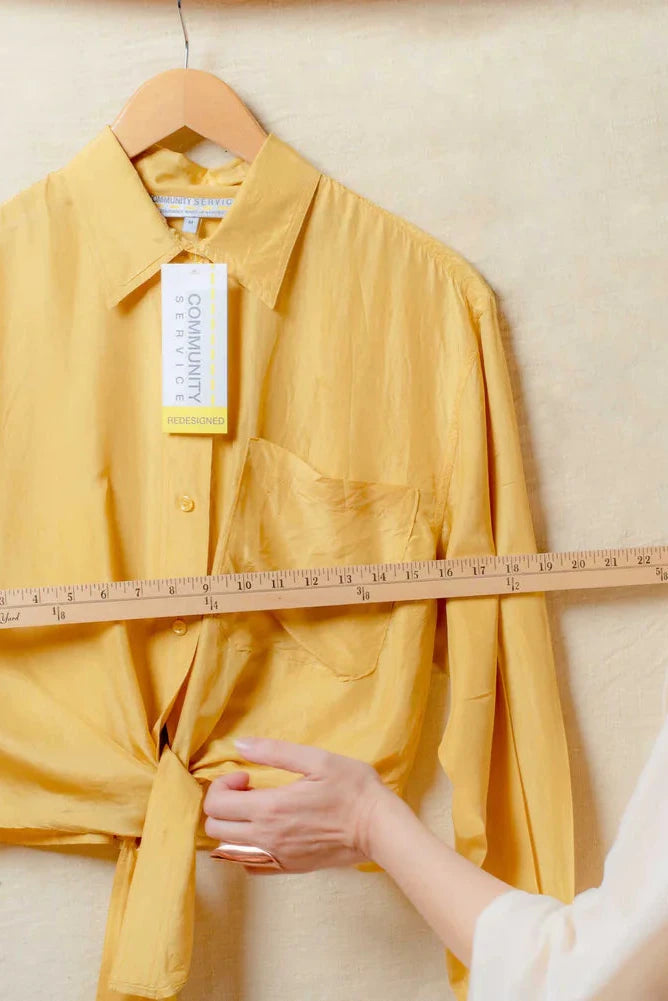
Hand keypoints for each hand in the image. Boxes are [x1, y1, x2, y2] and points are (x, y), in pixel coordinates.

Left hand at [202, 737, 390, 873]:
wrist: (378, 828)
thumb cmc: (352, 789)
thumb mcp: (316, 759)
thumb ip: (274, 752)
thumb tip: (240, 745)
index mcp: (270, 809)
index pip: (216, 805)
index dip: (222, 785)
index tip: (246, 776)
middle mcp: (266, 838)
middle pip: (215, 829)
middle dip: (222, 805)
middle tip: (247, 790)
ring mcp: (276, 856)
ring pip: (227, 849)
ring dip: (230, 827)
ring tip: (254, 809)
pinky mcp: (288, 867)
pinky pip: (248, 864)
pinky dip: (243, 848)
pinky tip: (263, 831)